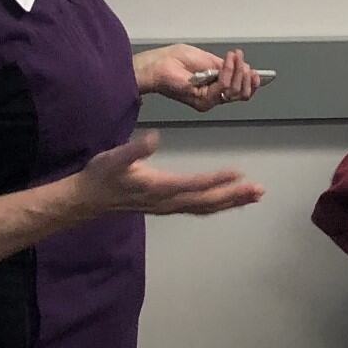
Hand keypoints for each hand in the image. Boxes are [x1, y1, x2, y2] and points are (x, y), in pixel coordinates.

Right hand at [74, 131, 264, 216]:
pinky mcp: (168, 206)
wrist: (89, 199)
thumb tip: (154, 138)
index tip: (237, 173)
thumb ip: (134, 150)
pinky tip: (232, 200)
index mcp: (157, 187)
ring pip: (205, 208)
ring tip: (255, 195)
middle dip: (234, 196)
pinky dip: (219, 205)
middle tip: (258, 189)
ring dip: (231, 202)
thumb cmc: (102, 175)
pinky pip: (199, 208)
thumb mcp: (114, 158)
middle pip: (206, 202)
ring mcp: (168, 207)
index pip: (192, 185)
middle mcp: (167, 201)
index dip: (216, 180)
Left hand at [140, 45, 263, 111]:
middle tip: (243, 61)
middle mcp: (212, 97)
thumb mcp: (207, 59)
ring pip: (235, 91)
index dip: (251, 83)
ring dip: (238, 70)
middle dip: (247, 76)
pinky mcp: (202, 100)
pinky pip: (224, 87)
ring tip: (234, 57)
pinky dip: (229, 71)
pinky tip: (228, 60)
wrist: (157, 65)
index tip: (256, 71)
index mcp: (213, 88)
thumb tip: (244, 68)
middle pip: (242, 94)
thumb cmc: (173, 60)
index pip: (240, 92)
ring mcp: (208, 100)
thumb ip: (226, 66)